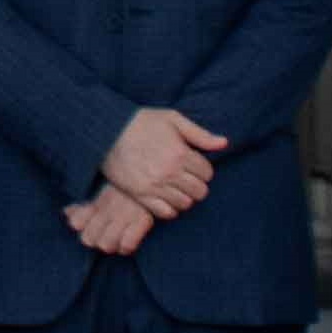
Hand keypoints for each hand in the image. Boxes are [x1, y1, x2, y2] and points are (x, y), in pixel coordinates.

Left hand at [63, 186, 153, 255]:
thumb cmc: (125, 189)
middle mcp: (108, 209)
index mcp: (98, 201)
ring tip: (116, 240)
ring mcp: (124, 215)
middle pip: (88, 239)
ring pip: (105, 245)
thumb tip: (66, 213)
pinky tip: (128, 242)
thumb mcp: (103, 193)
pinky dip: (126, 247)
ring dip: (110, 245)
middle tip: (103, 235)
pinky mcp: (142, 221)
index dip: (80, 225)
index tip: (86, 224)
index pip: (76, 222)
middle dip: (94, 239)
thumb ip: (83, 206)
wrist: (153, 177)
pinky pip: (127, 245)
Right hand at [99, 105, 228, 218]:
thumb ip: (200, 134)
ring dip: (185, 197)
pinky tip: (166, 197)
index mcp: (180, 153)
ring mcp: (155, 186)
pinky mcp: (140, 195)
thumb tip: (224, 143)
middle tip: (188, 178)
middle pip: (199, 191)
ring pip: (185, 204)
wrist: (107, 132)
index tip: (194, 165)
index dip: (203, 170)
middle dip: (197, 185)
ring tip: (177, 187)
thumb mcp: (173, 120)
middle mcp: (170, 172)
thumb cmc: (142, 122)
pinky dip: (170, 209)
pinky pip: (165, 213)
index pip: (207, 173)